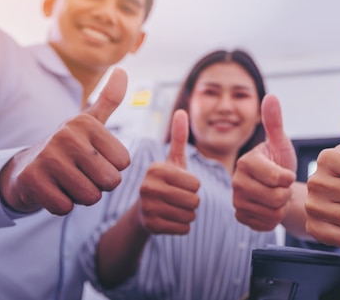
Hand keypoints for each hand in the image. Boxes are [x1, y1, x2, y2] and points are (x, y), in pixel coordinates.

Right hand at [0, 68, 131, 214]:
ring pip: (90, 196)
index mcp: (86, 123)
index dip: (112, 168)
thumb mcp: (89, 122)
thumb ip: (109, 99)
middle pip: (109, 181)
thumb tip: (122, 70)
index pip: (123, 163)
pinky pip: (66, 207)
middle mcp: (67, 136)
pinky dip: (63, 205)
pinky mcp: (32, 180)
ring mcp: (47, 157)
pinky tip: (53, 190)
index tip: (94, 160)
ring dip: (82, 197)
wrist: (26, 168)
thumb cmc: (69, 147)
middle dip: (99, 185)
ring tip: (68, 182)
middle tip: (82, 174)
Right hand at [136, 109, 200, 234]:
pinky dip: (182, 225)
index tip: (180, 183)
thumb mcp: (172, 160)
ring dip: (188, 213)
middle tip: (179, 197)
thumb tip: (181, 111)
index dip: (193, 185)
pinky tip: (170, 218)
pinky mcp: (150, 227)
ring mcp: (147, 208)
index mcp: (155, 169)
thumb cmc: (165, 181)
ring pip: (190, 215)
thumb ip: (178, 137)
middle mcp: (147, 187)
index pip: (195, 183)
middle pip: (194, 200)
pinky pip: (183, 228)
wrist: (143, 210)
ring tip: (174, 207)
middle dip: (192, 201)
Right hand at [233, 94, 296, 230]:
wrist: (276, 184)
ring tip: (278, 194)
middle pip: (275, 198)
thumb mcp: (280, 143)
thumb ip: (274, 122)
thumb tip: (270, 96)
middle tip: (283, 186)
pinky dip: (274, 218)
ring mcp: (236, 201)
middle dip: (286, 193)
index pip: (277, 179)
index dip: (288, 178)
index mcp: (246, 162)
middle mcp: (236, 181)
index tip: (287, 172)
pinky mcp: (240, 216)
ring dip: (281, 206)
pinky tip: (272, 207)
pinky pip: (265, 224)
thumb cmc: (280, 160)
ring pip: (271, 213)